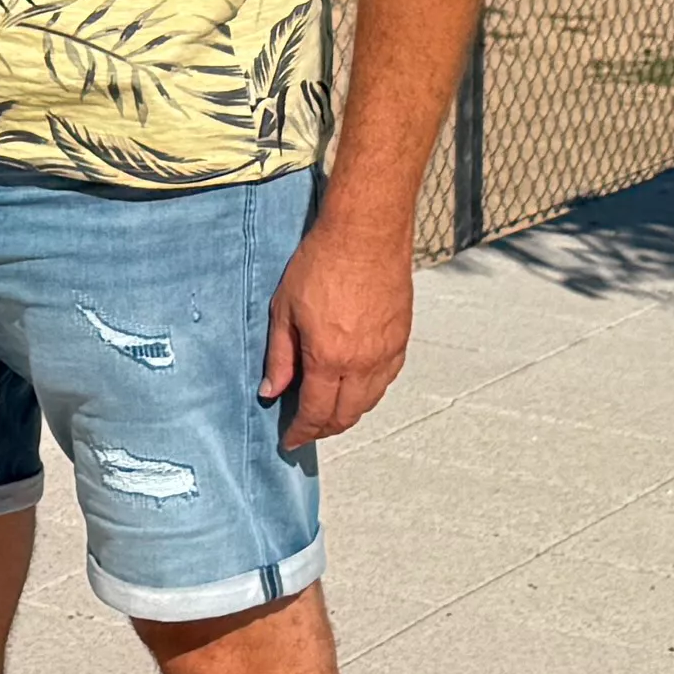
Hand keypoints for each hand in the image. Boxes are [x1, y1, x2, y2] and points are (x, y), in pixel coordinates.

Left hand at [259, 210, 414, 454]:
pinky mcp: (402, 339)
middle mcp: (363, 363)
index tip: (290, 440)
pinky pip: (386, 380)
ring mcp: (387, 352)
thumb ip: (279, 357)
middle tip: (307, 429)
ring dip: (348, 414)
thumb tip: (271, 391)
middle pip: (346, 415)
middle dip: (325, 429)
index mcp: (330, 358)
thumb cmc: (321, 263)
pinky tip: (355, 387)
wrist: (366, 234)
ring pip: (369, 401)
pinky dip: (369, 393)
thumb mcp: (284, 310)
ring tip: (328, 413)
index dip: (301, 431)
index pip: (316, 412)